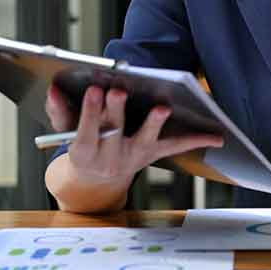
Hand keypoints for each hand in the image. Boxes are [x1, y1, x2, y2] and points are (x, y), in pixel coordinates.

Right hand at [45, 85, 223, 188]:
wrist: (96, 181)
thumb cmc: (82, 146)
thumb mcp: (64, 132)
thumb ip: (59, 111)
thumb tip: (53, 88)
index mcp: (84, 151)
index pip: (85, 130)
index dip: (90, 111)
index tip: (93, 89)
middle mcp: (110, 157)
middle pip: (113, 130)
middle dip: (115, 110)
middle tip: (118, 90)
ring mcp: (133, 156)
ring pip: (144, 139)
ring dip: (153, 123)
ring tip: (162, 107)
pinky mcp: (151, 154)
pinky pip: (174, 146)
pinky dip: (195, 140)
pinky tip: (217, 137)